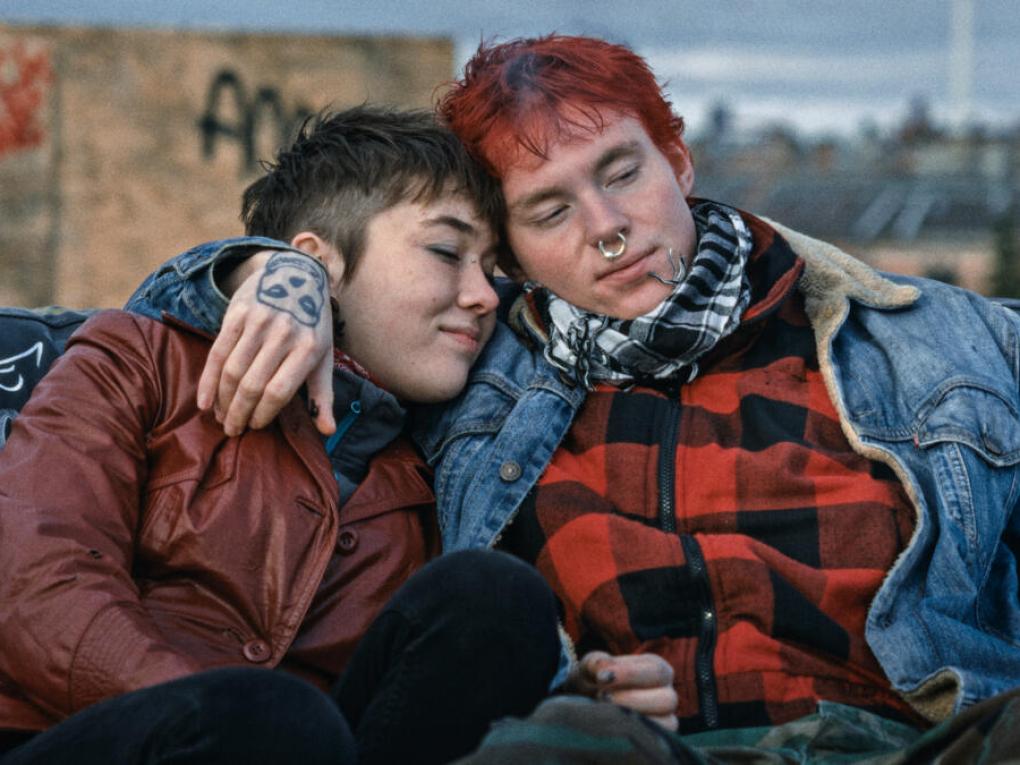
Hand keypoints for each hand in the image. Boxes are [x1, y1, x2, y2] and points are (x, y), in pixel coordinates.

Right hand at [197, 251, 335, 436]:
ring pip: (232, 371)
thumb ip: (323, 394)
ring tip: (221, 418)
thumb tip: (327, 432)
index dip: (264, 413)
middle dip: (239, 413)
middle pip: (253, 385)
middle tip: (233, 430)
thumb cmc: (312, 325)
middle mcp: (283, 334)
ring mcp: (259, 322)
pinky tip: (204, 401)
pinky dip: (208, 381)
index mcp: (308, 348)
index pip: (279, 391)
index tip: (256, 426)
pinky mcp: (237, 313)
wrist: (296, 273)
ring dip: (223, 401)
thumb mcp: (323, 356)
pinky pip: (217, 353)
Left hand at [566, 651, 677, 730]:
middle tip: (603, 698)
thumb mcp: (593, 667)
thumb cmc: (595, 680)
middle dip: (631, 699)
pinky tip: (612, 728)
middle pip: (667, 699)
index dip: (630, 674)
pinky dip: (635, 736)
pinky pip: (656, 742)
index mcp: (656, 669)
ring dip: (634, 719)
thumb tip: (603, 669)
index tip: (602, 677)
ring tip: (606, 713)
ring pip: (668, 723)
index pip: (657, 670)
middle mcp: (667, 694)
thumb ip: (598, 663)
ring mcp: (666, 719)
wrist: (586, 703)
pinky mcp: (657, 739)